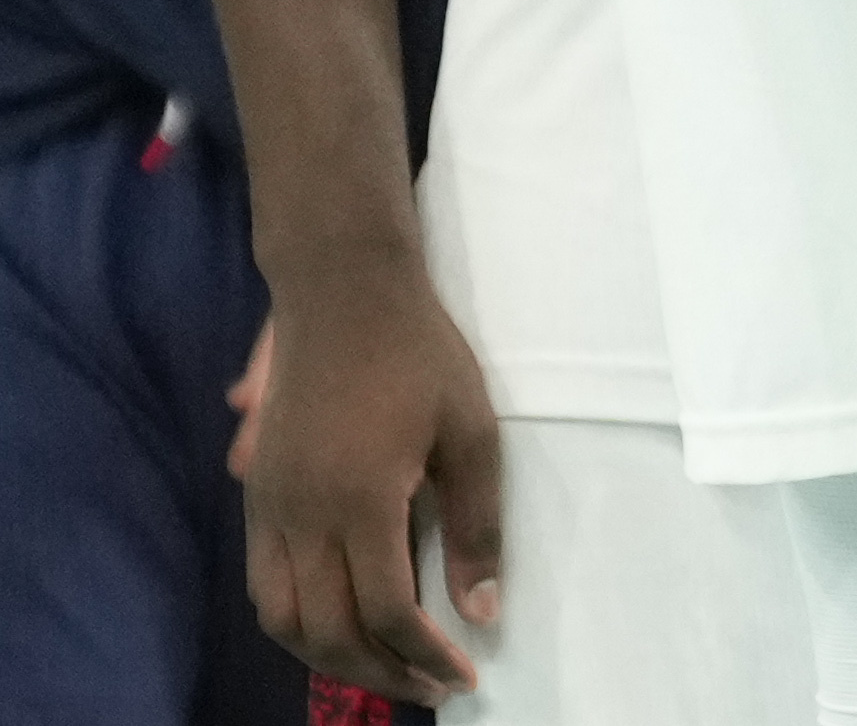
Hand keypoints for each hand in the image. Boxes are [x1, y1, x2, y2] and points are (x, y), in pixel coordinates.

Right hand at [241, 265, 505, 698]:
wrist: (341, 290)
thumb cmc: (420, 353)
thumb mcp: (472, 433)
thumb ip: (475, 526)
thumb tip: (481, 611)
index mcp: (358, 504)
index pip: (385, 613)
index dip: (425, 656)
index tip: (462, 675)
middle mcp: (298, 517)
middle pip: (326, 632)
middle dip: (379, 672)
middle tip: (429, 687)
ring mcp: (267, 507)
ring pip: (281, 618)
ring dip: (329, 657)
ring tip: (385, 667)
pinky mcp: (254, 494)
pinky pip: (262, 584)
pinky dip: (297, 622)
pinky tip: (337, 623)